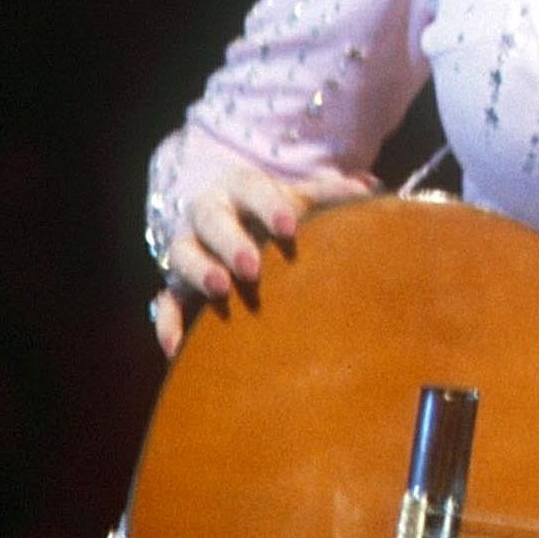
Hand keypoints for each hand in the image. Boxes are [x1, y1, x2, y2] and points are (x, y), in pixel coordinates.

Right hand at [150, 164, 379, 356]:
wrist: (239, 225)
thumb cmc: (279, 214)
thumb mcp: (303, 198)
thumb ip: (333, 194)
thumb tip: (373, 189)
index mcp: (242, 188)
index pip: (252, 188)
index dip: (268, 206)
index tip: (290, 227)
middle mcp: (210, 214)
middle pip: (211, 220)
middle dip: (230, 241)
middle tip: (252, 267)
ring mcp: (189, 249)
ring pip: (181, 255)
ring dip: (199, 271)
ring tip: (221, 290)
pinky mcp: (176, 286)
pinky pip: (165, 304)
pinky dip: (167, 324)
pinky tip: (177, 348)